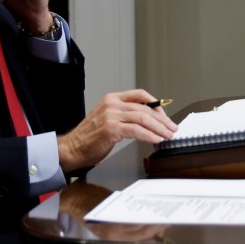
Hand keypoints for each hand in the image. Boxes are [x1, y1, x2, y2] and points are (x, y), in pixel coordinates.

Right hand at [57, 89, 177, 171]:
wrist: (73, 148)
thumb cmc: (90, 136)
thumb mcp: (109, 118)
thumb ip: (126, 115)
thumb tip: (149, 119)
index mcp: (113, 98)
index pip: (140, 95)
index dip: (156, 104)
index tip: (165, 116)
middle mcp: (112, 104)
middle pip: (145, 108)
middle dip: (162, 119)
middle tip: (172, 128)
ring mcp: (111, 115)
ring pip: (143, 118)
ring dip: (159, 128)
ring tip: (167, 135)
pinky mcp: (111, 129)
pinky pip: (136, 130)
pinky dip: (149, 135)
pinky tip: (155, 140)